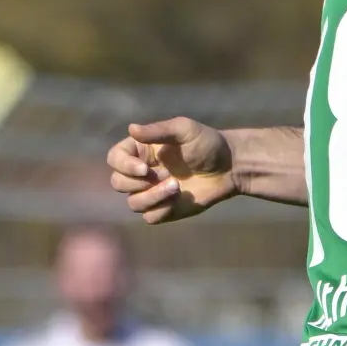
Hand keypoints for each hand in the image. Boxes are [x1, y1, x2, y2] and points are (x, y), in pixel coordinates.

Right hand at [106, 116, 236, 223]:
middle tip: (166, 175)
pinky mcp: (165, 209)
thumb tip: (131, 128)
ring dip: (151, 197)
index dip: (123, 166)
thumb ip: (158, 130)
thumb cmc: (208, 143)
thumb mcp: (185, 130)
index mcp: (142, 150)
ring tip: (176, 186)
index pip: (115, 158)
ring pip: (133, 203)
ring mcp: (152, 192)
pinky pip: (150, 217)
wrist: (231, 166)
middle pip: (118, 183)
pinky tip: (180, 198)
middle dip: (137, 183)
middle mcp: (142, 172)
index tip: (145, 168)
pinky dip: (161, 210)